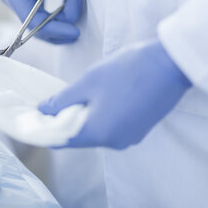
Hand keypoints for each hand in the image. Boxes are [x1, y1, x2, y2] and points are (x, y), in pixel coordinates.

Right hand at [0, 0, 83, 43]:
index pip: (30, 21)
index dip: (53, 29)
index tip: (75, 30)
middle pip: (35, 26)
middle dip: (60, 25)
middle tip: (79, 2)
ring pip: (40, 23)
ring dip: (61, 20)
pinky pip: (42, 14)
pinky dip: (58, 15)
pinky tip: (71, 3)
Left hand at [39, 39, 191, 148]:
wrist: (171, 64)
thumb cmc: (127, 71)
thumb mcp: (88, 83)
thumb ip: (62, 100)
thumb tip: (42, 111)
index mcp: (98, 134)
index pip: (61, 140)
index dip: (45, 128)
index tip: (36, 114)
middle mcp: (114, 143)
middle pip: (79, 137)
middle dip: (64, 120)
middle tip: (58, 98)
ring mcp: (130, 137)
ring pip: (96, 132)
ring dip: (83, 117)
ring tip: (80, 93)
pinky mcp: (140, 129)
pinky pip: (112, 127)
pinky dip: (101, 117)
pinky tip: (101, 97)